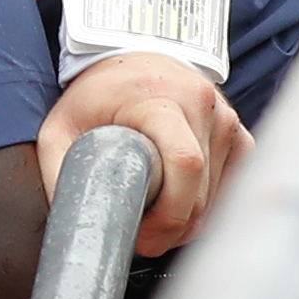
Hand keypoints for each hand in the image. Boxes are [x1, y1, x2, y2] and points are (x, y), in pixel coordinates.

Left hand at [36, 51, 248, 254]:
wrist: (134, 59)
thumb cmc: (95, 95)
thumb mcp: (60, 129)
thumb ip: (61, 173)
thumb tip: (70, 223)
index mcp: (159, 100)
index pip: (185, 163)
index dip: (168, 215)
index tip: (142, 237)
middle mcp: (201, 104)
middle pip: (201, 192)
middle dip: (173, 229)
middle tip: (143, 239)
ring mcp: (225, 118)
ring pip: (218, 196)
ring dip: (190, 220)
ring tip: (156, 219)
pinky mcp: (238, 133)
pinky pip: (232, 185)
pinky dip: (208, 205)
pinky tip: (181, 203)